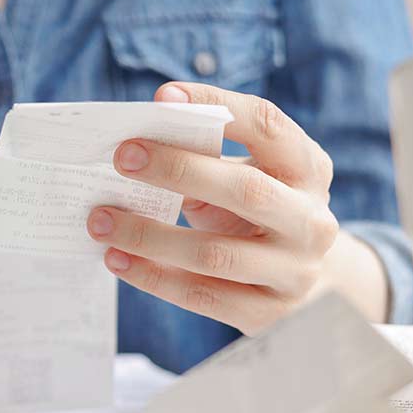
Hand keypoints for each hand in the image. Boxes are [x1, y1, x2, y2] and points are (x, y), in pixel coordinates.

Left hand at [86, 82, 343, 332]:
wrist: (298, 278)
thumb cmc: (254, 211)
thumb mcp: (245, 175)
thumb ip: (207, 156)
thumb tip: (135, 145)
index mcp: (308, 168)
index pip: (268, 125)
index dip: (218, 104)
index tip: (163, 98)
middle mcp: (312, 220)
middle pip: (246, 190)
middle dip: (178, 170)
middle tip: (122, 157)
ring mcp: (295, 272)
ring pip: (214, 254)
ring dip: (148, 235)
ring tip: (100, 220)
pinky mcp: (268, 314)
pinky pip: (202, 296)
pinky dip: (153, 276)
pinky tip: (116, 258)